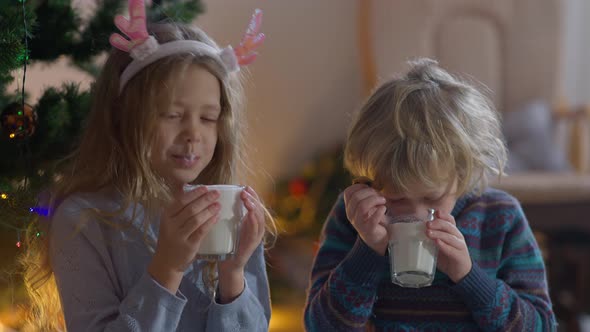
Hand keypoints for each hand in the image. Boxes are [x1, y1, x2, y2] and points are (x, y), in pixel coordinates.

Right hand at [148, 186, 219, 292]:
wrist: (166, 262)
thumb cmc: (171, 238)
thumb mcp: (170, 222)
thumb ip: (179, 208)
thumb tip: (189, 188)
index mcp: (166, 216)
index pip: (181, 201)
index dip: (194, 193)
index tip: (205, 188)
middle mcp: (170, 225)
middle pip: (190, 209)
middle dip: (205, 200)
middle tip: (216, 193)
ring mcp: (179, 236)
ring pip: (196, 220)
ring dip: (209, 210)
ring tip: (218, 204)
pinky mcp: (188, 246)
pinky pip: (201, 232)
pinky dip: (210, 223)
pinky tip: (216, 217)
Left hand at [217, 186, 265, 302]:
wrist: (228, 265)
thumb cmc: (228, 244)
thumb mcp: (231, 226)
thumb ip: (231, 215)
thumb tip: (220, 198)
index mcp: (252, 223)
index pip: (256, 205)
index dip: (253, 195)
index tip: (245, 186)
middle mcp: (257, 228)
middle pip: (259, 209)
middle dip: (253, 198)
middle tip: (245, 190)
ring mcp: (256, 236)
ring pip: (259, 218)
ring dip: (254, 207)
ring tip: (246, 199)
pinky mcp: (253, 244)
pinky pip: (256, 230)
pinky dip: (253, 220)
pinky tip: (249, 213)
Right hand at [343, 184, 387, 254]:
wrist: (379, 237)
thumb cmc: (375, 217)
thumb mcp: (369, 204)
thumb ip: (367, 194)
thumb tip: (373, 182)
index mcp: (349, 207)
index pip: (348, 192)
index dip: (360, 187)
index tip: (371, 188)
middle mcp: (351, 215)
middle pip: (356, 197)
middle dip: (371, 193)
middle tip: (381, 196)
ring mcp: (358, 223)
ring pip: (362, 206)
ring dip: (375, 200)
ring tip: (383, 201)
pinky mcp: (368, 230)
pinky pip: (372, 219)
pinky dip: (379, 212)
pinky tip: (384, 209)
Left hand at [426, 211, 471, 282]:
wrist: (459, 272)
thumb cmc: (446, 256)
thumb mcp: (437, 245)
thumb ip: (430, 238)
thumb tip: (412, 233)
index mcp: (452, 232)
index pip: (450, 220)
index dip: (444, 215)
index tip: (435, 212)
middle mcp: (457, 237)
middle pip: (449, 226)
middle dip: (438, 223)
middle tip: (427, 224)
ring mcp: (460, 246)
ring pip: (450, 237)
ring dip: (439, 234)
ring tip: (428, 233)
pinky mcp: (460, 256)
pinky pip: (452, 250)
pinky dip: (444, 245)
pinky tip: (437, 242)